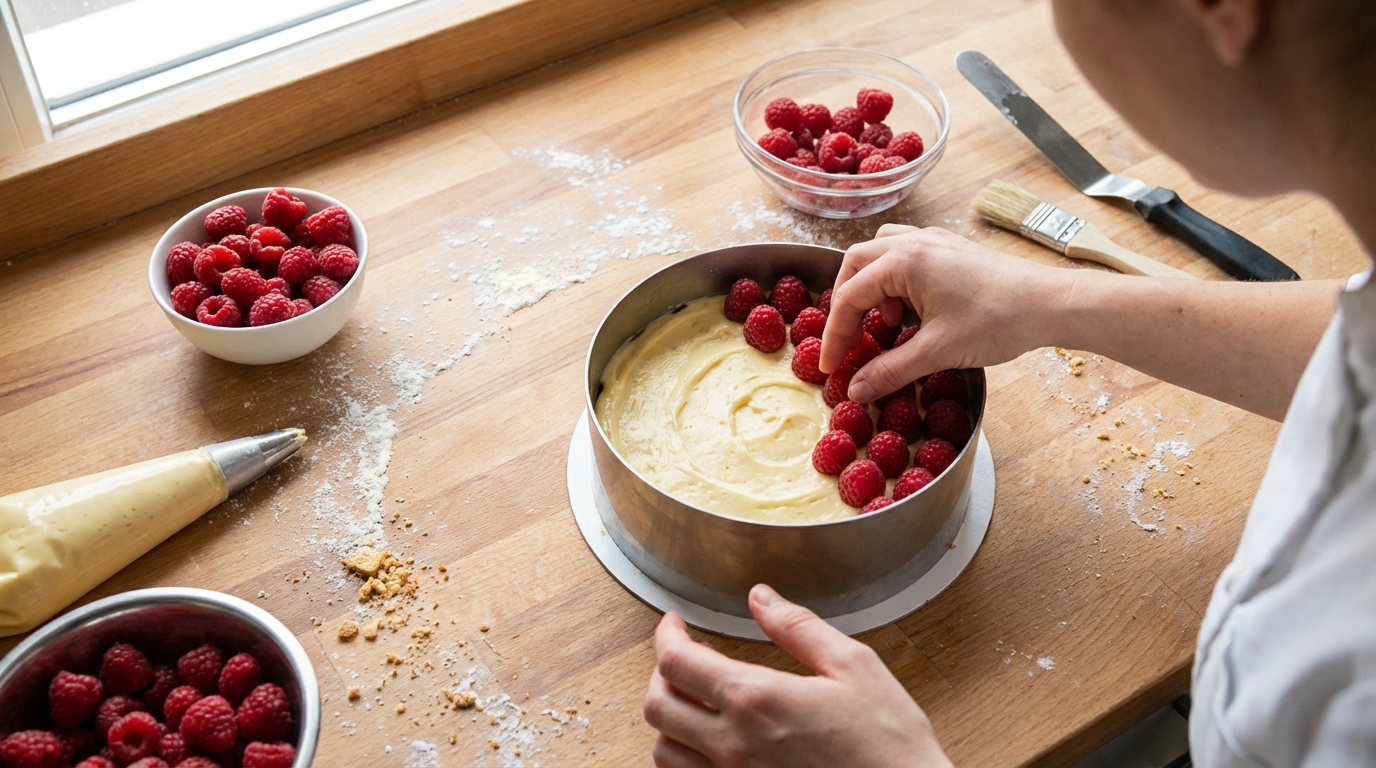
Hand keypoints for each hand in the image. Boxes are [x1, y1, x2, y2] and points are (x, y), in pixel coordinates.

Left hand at [642, 584, 951, 767]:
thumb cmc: (888, 744)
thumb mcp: (854, 667)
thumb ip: (799, 627)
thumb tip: (761, 598)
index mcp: (758, 700)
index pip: (677, 662)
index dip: (667, 635)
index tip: (675, 625)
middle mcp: (734, 745)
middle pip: (658, 705)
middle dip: (663, 673)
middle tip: (686, 657)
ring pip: (664, 751)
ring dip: (670, 719)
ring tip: (696, 701)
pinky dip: (684, 758)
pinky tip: (709, 743)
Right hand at [820, 224, 1070, 402]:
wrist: (1051, 303)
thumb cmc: (998, 321)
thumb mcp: (937, 352)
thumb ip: (890, 371)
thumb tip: (856, 391)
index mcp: (904, 261)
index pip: (849, 296)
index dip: (835, 335)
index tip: (832, 366)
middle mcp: (914, 242)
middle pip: (856, 264)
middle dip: (846, 305)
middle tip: (849, 341)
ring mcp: (934, 241)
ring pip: (880, 252)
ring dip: (869, 286)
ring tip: (883, 323)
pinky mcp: (951, 249)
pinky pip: (906, 254)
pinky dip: (894, 280)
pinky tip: (911, 309)